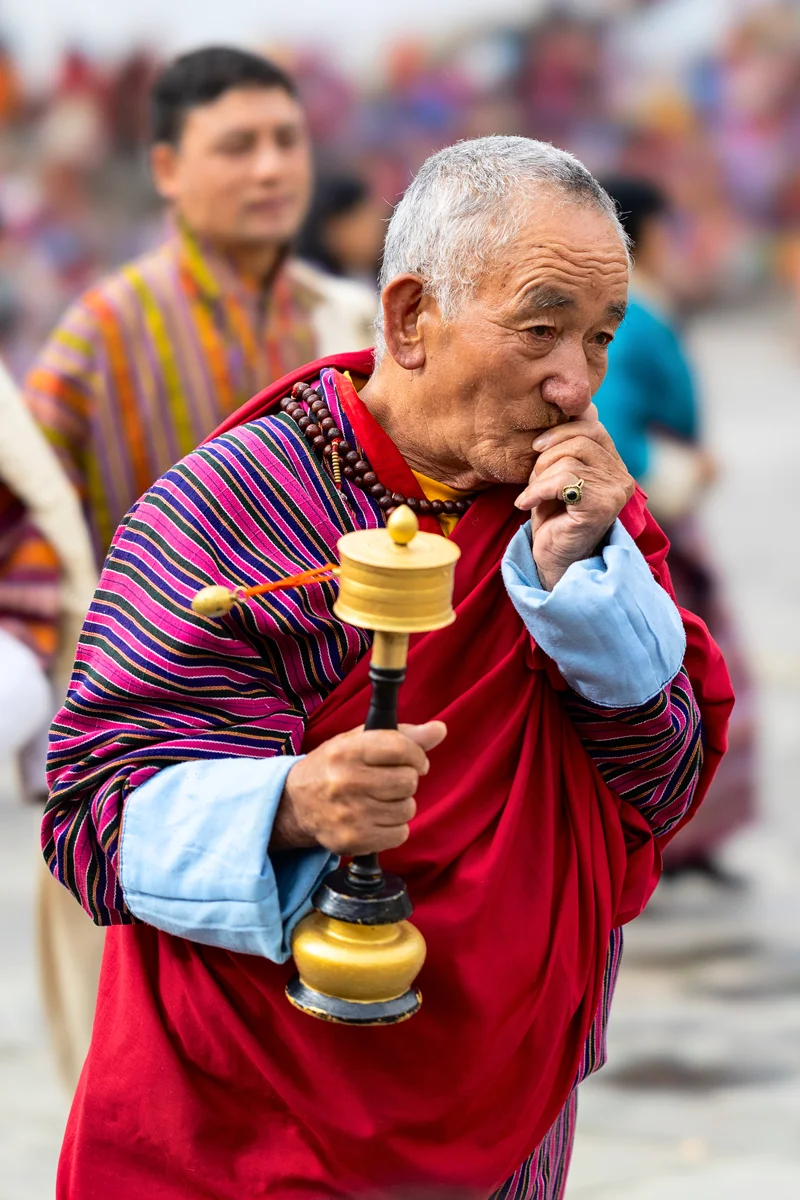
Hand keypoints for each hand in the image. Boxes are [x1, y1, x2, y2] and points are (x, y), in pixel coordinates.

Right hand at [272, 722, 447, 855]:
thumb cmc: (333, 767)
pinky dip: (394, 828)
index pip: (401, 748)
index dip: (416, 755)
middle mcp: (346, 781)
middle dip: (406, 781)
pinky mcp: (352, 840)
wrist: (294, 804)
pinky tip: (375, 818)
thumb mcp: (359, 741)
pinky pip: (399, 834)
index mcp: (348, 750)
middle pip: (408, 782)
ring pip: (407, 809)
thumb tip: (440, 729)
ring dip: (400, 805)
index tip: (415, 761)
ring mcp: (349, 814)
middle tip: (389, 781)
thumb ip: (402, 735)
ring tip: (379, 800)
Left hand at [514, 405, 633, 590]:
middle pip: (580, 440)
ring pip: (568, 460)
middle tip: (533, 481)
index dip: (561, 431)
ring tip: (533, 496)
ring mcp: (616, 492)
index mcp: (615, 464)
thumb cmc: (553, 516)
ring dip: (539, 477)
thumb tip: (583, 405)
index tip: (537, 448)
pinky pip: (563, 480)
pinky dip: (536, 491)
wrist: (553, 560)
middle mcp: (623, 476)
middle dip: (547, 457)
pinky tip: (525, 505)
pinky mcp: (602, 506)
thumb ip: (569, 444)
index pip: (593, 427)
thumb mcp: (559, 473)